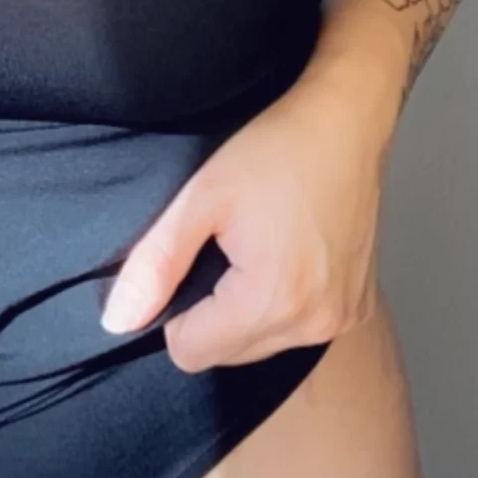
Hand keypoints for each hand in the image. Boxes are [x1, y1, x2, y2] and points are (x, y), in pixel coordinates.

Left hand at [99, 66, 393, 373]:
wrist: (346, 123)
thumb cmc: (277, 150)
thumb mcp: (201, 197)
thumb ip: (156, 264)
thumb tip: (120, 321)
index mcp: (273, 301)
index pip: (190, 353)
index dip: (177, 310)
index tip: (197, 257)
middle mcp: (315, 324)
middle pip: (227, 354)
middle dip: (214, 313)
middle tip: (228, 247)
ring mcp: (342, 318)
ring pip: (261, 346)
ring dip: (248, 311)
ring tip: (259, 248)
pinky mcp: (358, 308)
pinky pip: (297, 330)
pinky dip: (283, 305)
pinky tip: (288, 255)